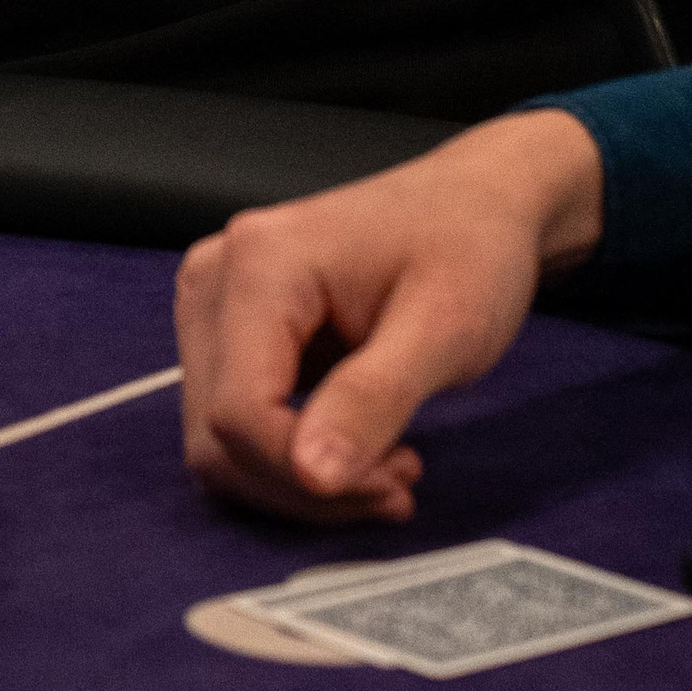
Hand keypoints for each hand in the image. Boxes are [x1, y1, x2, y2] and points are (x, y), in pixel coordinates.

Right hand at [175, 112, 604, 522]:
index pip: (238, 413)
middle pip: (219, 436)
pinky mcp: (229, 329)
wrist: (476, 204)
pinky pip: (236, 425)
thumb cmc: (468, 247)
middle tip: (400, 481)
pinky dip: (293, 459)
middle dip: (307, 486)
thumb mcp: (444, 325)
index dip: (306, 476)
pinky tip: (363, 449)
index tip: (397, 482)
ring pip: (219, 442)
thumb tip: (310, 476)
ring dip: (300, 481)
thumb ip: (372, 399)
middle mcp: (216, 277)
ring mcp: (215, 303)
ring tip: (390, 465)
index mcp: (259, 263)